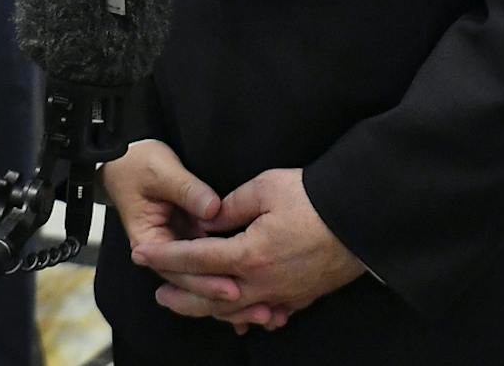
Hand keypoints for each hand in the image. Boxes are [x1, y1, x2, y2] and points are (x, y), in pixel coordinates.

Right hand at [103, 141, 248, 310]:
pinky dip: (233, 278)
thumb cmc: (139, 164)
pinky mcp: (193, 240)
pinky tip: (260, 299)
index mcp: (148, 241)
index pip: (178, 271)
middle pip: (195, 283)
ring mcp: (180, 247)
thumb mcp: (161, 172)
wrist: (126, 159)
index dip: (206, 282)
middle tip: (260, 310)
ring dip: (233, 298)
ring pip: (206, 279)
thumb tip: (214, 210)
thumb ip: (188, 190)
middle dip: (226, 298)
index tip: (232, 289)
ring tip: (266, 312)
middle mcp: (164, 252)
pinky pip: (213, 265)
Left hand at [136, 168, 362, 328]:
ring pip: (235, 311)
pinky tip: (237, 314)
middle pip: (210, 297)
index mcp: (248, 254)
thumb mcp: (265, 187)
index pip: (196, 258)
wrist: (361, 217)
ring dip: (207, 309)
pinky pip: (265, 314)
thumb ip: (231, 206)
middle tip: (158, 292)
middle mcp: (262, 283)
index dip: (166, 257)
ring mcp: (283, 295)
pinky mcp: (301, 297)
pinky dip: (246, 315)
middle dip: (180, 295)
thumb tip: (209, 220)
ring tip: (189, 304)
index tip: (142, 255)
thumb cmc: (314, 197)